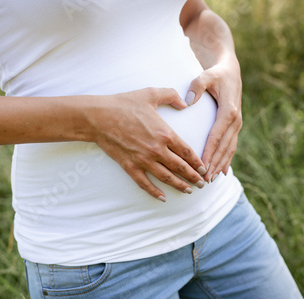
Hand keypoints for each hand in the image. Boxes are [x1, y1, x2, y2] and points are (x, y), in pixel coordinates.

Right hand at [88, 88, 206, 201]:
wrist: (99, 117)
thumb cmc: (124, 104)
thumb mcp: (151, 93)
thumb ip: (171, 96)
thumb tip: (185, 103)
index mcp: (165, 134)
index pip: (187, 152)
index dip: (198, 162)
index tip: (204, 168)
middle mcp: (157, 150)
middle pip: (180, 167)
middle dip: (193, 177)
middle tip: (202, 183)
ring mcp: (143, 160)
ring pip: (166, 178)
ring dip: (179, 185)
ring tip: (188, 190)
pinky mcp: (130, 166)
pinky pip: (144, 183)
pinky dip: (154, 192)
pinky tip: (163, 198)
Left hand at [184, 61, 242, 181]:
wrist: (230, 70)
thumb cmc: (215, 74)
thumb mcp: (206, 75)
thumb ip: (197, 85)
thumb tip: (188, 101)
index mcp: (228, 110)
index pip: (217, 135)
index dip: (209, 151)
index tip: (201, 165)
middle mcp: (235, 120)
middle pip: (223, 147)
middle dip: (214, 164)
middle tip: (204, 179)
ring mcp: (236, 124)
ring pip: (229, 150)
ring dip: (220, 165)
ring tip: (210, 180)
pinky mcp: (234, 127)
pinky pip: (230, 146)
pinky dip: (226, 160)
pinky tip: (221, 173)